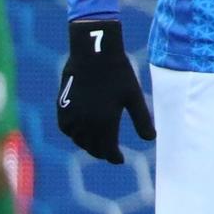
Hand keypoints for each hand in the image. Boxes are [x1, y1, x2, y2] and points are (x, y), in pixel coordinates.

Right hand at [55, 18, 152, 163]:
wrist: (94, 53)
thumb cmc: (118, 73)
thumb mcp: (134, 97)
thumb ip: (142, 120)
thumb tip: (151, 139)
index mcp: (105, 122)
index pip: (108, 150)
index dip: (114, 157)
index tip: (120, 159)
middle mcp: (86, 122)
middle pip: (92, 147)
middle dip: (102, 152)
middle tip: (109, 153)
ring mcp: (72, 114)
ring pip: (78, 139)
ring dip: (87, 144)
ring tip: (96, 144)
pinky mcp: (62, 106)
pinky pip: (66, 128)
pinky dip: (73, 134)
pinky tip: (81, 132)